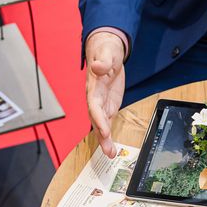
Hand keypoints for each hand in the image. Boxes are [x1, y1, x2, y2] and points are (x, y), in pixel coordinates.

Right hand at [85, 32, 125, 157]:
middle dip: (101, 136)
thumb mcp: (107, 53)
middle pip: (96, 119)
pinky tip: (112, 147)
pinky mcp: (108, 105)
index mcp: (93, 86)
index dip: (98, 118)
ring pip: (101, 124)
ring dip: (105, 140)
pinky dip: (109, 135)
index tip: (104, 130)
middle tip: (108, 151)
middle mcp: (95, 98)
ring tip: (110, 154)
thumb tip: (98, 66)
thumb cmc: (105, 51)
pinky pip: (107, 122)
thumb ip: (102, 61)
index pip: (94, 105)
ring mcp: (102, 103)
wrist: (106, 52)